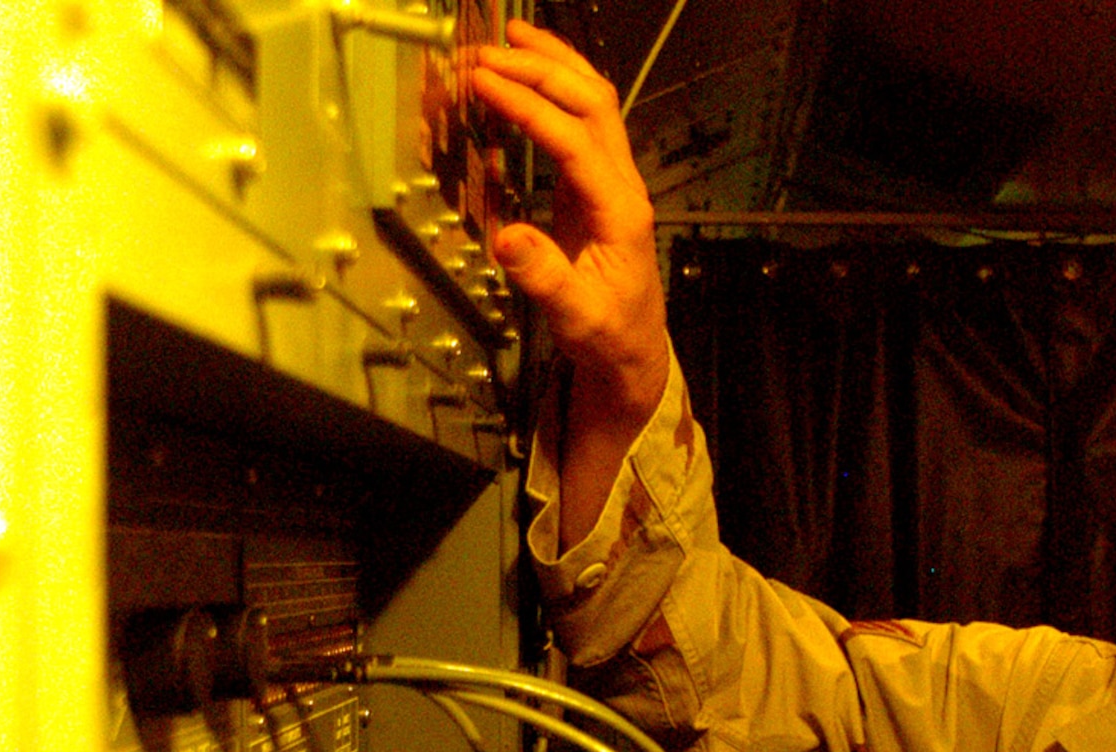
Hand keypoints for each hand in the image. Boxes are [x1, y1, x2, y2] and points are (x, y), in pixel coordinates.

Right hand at [460, 21, 668, 430]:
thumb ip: (545, 277)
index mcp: (621, 211)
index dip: (528, 106)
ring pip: (594, 103)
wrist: (631, 351)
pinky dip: (554, 90)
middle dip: (539, 70)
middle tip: (485, 52)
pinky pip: (580, 123)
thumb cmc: (609, 336)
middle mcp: (622, 186)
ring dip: (555, 65)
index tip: (484, 82)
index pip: (574, 139)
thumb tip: (507, 237)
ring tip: (512, 36)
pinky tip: (525, 77)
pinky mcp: (595, 186)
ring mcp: (612, 181)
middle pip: (591, 103)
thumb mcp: (577, 317)